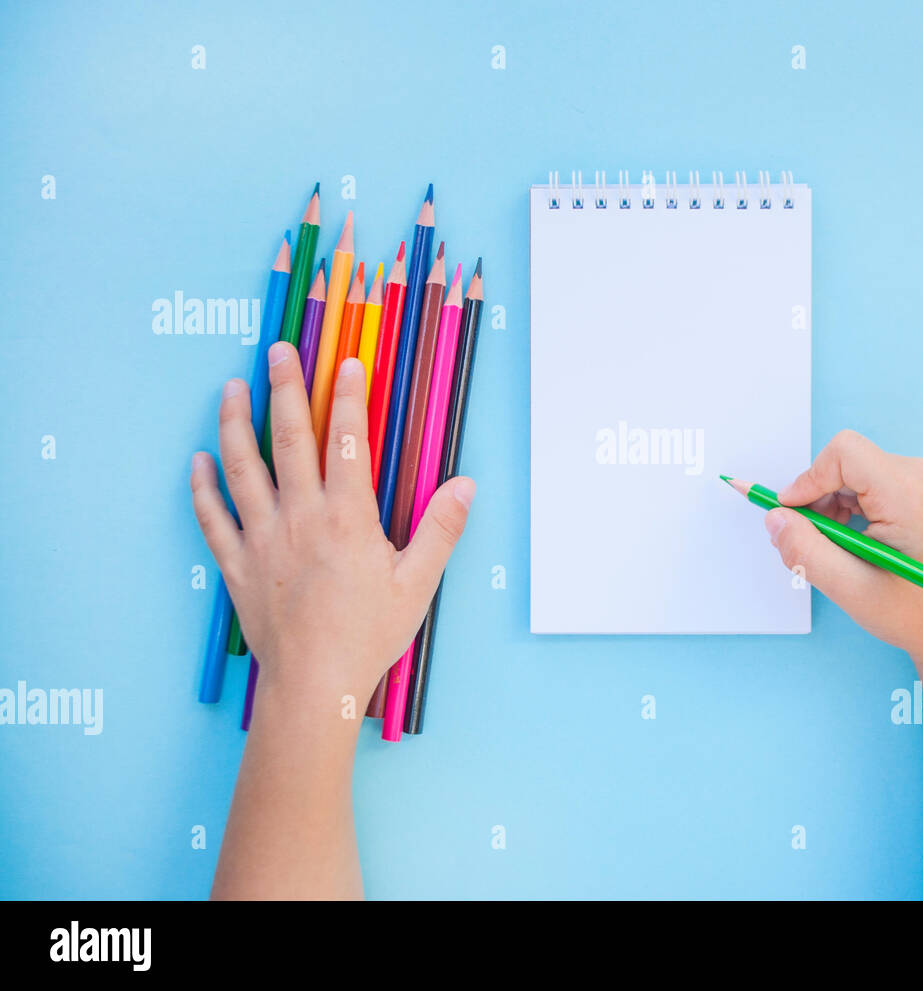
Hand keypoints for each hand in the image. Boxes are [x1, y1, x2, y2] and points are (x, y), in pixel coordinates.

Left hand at [190, 341, 473, 711]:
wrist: (315, 686)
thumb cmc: (368, 636)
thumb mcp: (418, 583)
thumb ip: (441, 529)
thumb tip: (465, 486)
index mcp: (347, 519)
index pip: (348, 442)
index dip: (348, 398)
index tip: (347, 363)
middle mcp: (300, 518)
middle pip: (287, 440)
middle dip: (283, 389)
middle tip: (277, 351)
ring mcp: (262, 539)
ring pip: (241, 468)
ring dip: (233, 424)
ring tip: (230, 389)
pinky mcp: (238, 565)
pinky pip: (212, 518)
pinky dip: (202, 487)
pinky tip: (197, 461)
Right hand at [765, 429, 922, 663]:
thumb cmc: (916, 614)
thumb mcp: (850, 588)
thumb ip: (805, 550)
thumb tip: (775, 518)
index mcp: (909, 495)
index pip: (844, 453)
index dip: (808, 479)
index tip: (790, 513)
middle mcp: (921, 477)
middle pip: (846, 462)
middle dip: (817, 498)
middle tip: (811, 540)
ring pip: (853, 471)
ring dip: (830, 504)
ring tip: (834, 546)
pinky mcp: (919, 489)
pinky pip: (867, 481)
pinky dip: (846, 506)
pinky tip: (849, 539)